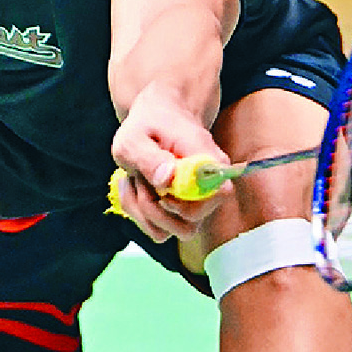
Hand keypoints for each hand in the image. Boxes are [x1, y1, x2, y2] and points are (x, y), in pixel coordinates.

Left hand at [111, 95, 231, 244]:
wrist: (155, 119)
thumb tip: (168, 179)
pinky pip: (158, 229)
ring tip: (135, 179)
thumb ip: (150, 158)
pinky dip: (137, 212)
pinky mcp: (180, 212)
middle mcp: (209, 188)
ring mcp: (195, 204)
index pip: (217, 196)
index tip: (158, 186)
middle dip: (152, 208)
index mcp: (208, 162)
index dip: (184, 202)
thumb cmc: (147, 125)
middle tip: (139, 177)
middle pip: (189, 226)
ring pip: (169, 231)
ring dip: (141, 210)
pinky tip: (135, 186)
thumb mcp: (134, 137)